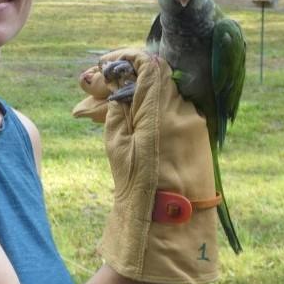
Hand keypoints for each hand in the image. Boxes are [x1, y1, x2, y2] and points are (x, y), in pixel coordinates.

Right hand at [73, 48, 218, 283]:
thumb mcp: (117, 144)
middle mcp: (181, 110)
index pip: (148, 64)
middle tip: (90, 89)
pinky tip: (116, 120)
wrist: (168, 223)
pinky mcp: (194, 135)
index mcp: (161, 110)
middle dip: (120, 79)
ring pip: (157, 95)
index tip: (102, 67)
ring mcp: (191, 122)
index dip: (123, 60)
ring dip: (128, 96)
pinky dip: (143, 111)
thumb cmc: (138, 187)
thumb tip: (110, 83)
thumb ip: (116, 107)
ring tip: (92, 110)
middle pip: (152, 78)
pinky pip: (166, 112)